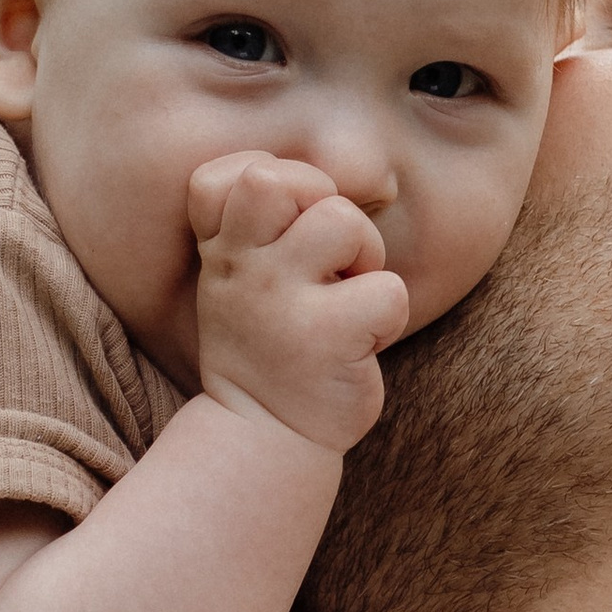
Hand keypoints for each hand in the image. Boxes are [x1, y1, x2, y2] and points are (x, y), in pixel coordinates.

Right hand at [189, 156, 408, 454]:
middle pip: (278, 179)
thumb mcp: (240, 278)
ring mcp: (279, 304)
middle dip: (323, 201)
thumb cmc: (269, 344)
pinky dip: (389, 316)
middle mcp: (242, 270)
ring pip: (341, 220)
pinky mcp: (327, 340)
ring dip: (365, 253)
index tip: (287, 230)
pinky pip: (388, 290)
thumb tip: (342, 175)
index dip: (275, 183)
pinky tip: (363, 343)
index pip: (227, 175)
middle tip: (331, 256)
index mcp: (222, 251)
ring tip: (348, 296)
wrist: (265, 436)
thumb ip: (262, 224)